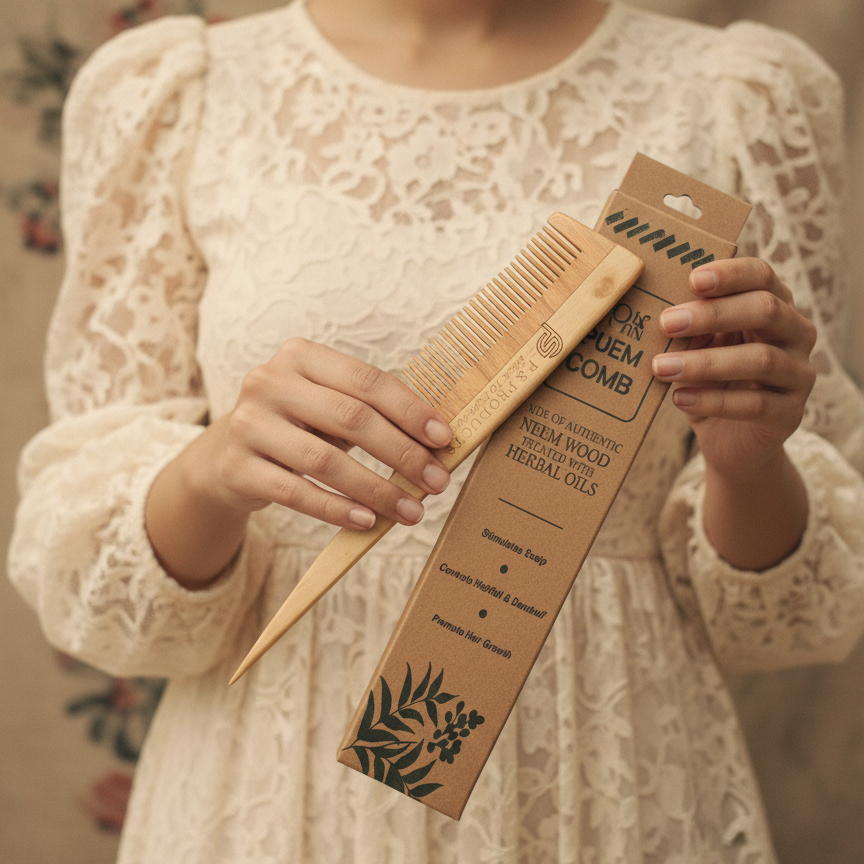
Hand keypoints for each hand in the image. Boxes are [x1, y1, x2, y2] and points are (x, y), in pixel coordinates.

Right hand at [208, 338, 452, 529]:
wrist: (227, 457)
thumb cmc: (298, 428)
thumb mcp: (327, 406)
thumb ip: (372, 413)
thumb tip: (436, 443)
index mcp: (300, 356)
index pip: (367, 380)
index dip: (410, 410)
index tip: (444, 439)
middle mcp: (269, 382)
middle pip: (351, 418)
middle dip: (402, 453)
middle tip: (437, 481)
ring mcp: (248, 424)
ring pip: (325, 460)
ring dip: (377, 489)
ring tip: (412, 510)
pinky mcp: (237, 467)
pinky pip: (296, 492)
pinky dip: (336, 509)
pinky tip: (367, 520)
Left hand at [652, 258, 816, 479]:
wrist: (731, 443)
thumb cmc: (710, 383)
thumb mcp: (697, 350)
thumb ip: (688, 329)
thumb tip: (657, 312)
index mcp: (775, 306)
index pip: (761, 276)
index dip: (730, 274)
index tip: (692, 279)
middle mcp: (796, 334)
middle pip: (766, 310)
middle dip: (712, 314)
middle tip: (666, 323)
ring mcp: (799, 374)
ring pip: (761, 359)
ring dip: (705, 362)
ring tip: (661, 367)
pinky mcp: (791, 414)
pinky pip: (756, 404)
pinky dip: (714, 401)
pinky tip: (680, 398)